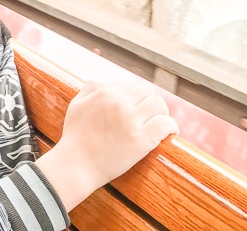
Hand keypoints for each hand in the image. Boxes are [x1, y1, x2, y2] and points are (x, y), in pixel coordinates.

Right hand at [35, 80, 178, 209]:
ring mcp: (131, 121)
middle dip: (151, 102)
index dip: (139, 96)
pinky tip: (169, 132)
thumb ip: (91, 88)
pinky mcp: (141, 140)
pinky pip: (165, 124)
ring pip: (159, 105)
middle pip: (148, 92)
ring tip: (159, 123)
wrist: (76, 164)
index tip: (140, 106)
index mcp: (105, 93)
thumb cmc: (75, 136)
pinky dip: (171, 127)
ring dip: (162, 113)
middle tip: (151, 115)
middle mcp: (119, 103)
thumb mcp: (77, 104)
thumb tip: (107, 83)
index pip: (133, 85)